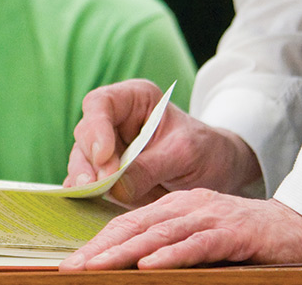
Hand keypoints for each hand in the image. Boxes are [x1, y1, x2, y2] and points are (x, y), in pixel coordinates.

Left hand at [58, 192, 301, 270]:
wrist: (300, 229)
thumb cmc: (247, 240)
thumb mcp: (203, 238)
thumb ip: (173, 245)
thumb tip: (137, 266)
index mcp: (177, 206)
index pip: (130, 222)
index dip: (100, 241)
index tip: (73, 261)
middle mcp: (188, 205)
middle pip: (136, 225)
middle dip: (101, 247)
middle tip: (71, 267)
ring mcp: (209, 216)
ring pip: (159, 233)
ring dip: (125, 252)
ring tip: (97, 266)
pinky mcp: (232, 233)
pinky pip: (196, 244)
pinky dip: (171, 255)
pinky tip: (150, 265)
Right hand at [64, 80, 259, 204]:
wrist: (218, 173)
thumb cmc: (205, 151)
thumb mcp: (184, 154)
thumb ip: (151, 167)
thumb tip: (116, 188)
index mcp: (136, 99)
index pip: (102, 103)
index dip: (96, 127)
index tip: (105, 156)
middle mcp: (116, 121)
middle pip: (86, 133)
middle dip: (90, 159)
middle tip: (101, 184)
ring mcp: (110, 150)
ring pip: (82, 160)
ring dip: (85, 179)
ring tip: (92, 195)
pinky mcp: (108, 177)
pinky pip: (90, 183)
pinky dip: (86, 194)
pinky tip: (85, 202)